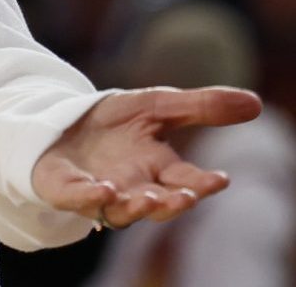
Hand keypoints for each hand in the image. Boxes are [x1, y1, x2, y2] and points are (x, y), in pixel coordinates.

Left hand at [32, 85, 262, 228]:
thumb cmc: (112, 122)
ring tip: (150, 199)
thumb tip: (256, 103)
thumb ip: (201, 107)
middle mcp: (132, 186)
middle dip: (173, 203)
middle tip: (188, 197)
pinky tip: (104, 189)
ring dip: (137, 207)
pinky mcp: (64, 188)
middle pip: (159, 204)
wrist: (59, 122)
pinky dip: (91, 197)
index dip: (203, 184)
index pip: (187, 182)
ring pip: (121, 210)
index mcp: (157, 169)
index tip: (220, 179)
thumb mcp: (156, 105)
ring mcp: (98, 191)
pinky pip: (77, 198)